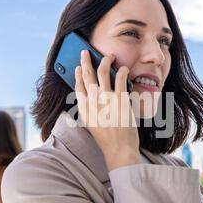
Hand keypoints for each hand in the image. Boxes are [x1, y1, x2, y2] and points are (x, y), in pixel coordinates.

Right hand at [75, 50, 139, 171]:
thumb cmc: (108, 140)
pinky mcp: (120, 99)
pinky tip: (124, 69)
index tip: (78, 67)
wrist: (118, 150)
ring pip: (102, 72)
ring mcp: (106, 100)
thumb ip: (92, 110)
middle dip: (86, 61)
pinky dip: (122, 71)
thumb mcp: (93, 125)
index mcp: (85, 109)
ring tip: (110, 56)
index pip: (78, 87)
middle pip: (87, 75)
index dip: (78, 74)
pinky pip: (120, 79)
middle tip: (86, 52)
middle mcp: (93, 102)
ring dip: (106, 61)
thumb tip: (95, 96)